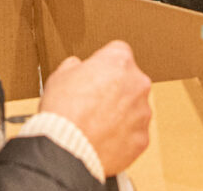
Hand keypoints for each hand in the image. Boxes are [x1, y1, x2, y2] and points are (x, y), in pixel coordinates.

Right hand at [38, 40, 153, 176]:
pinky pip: (133, 133)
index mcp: (119, 62)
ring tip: (95, 124)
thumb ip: (75, 66)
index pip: (117, 53)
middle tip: (92, 101)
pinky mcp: (142, 137)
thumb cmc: (63, 111)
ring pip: (134, 108)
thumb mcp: (60, 76)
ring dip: (120, 113)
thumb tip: (76, 67)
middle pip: (129, 81)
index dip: (103, 64)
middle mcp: (137, 84)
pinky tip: (102, 138)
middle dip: (114, 89)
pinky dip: (122, 136)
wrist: (67, 148)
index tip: (94, 74)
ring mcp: (143, 112)